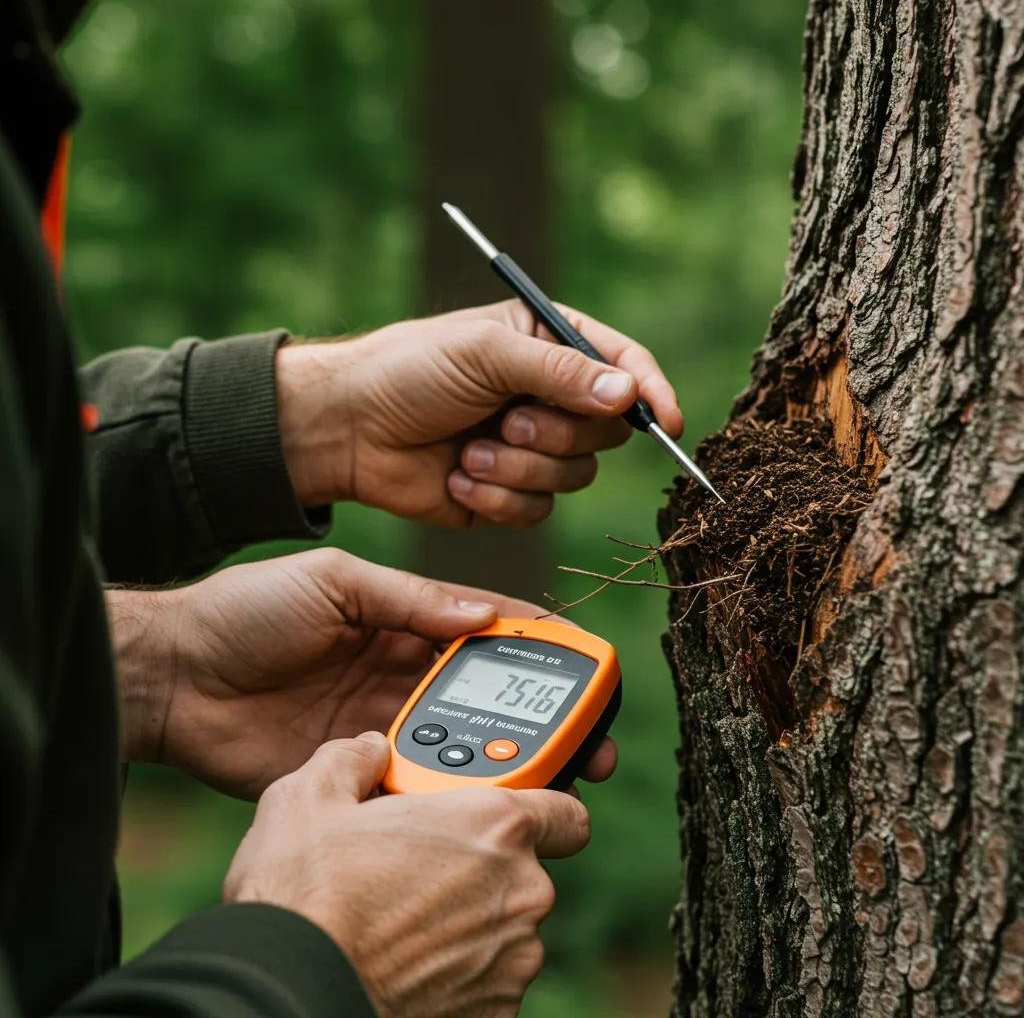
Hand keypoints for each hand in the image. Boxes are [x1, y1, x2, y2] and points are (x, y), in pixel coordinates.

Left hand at [109, 548, 615, 798]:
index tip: (583, 660)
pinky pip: (414, 783)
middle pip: (486, 694)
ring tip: (556, 773)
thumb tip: (483, 616)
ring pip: (461, 741)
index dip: (537, 643)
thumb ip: (407, 599)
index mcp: (400, 619)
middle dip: (542, 713)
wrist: (172, 676)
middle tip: (590, 736)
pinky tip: (485, 799)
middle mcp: (400, 672)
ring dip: (507, 755)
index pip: (486, 629)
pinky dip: (451, 790)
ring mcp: (381, 722)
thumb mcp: (333, 579)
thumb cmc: (247, 609)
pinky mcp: (356, 770)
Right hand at [225, 732, 590, 1017]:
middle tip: (419, 867)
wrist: (289, 990)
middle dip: (482, 866)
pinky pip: (488, 980)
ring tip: (401, 921)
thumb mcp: (310, 796)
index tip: (502, 815)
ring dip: (468, 920)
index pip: (565, 809)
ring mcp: (513, 959)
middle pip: (524, 868)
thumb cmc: (305, 895)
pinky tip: (405, 964)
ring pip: (505, 927)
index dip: (539, 807)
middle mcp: (521, 890)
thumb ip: (353, 758)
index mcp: (494, 824)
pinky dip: (457, 973)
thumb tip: (368, 751)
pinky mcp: (497, 1014)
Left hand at [276, 299, 682, 526]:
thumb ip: (560, 372)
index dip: (651, 392)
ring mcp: (530, 449)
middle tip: (505, 420)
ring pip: (574, 476)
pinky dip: (496, 497)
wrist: (348, 429)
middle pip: (606, 431)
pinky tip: (457, 477)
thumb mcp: (486, 355)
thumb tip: (628, 394)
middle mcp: (548, 397)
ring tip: (469, 450)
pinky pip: (536, 509)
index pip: (623, 364)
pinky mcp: (508, 494)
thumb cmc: (409, 371)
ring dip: (518, 467)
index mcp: (549, 345)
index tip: (667, 421)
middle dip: (555, 433)